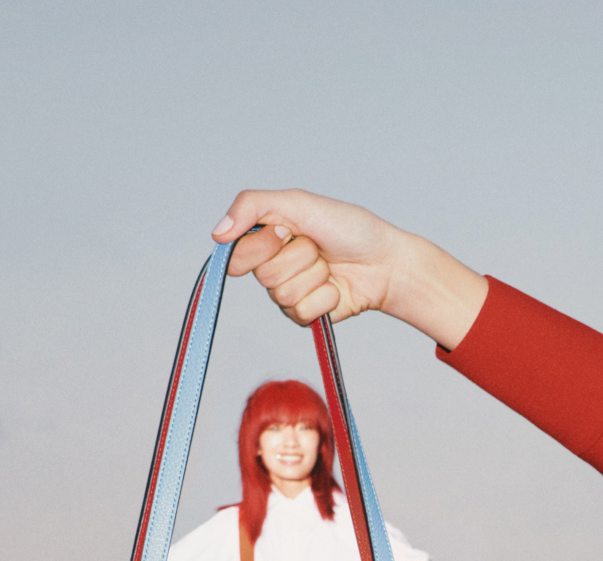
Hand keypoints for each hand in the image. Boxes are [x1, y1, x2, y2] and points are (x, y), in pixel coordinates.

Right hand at [213, 190, 488, 348]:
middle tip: (317, 247)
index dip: (263, 244)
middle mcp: (272, 266)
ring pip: (282, 294)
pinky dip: (324, 297)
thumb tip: (216, 233)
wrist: (386, 262)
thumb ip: (252, 207)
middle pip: (263, 274)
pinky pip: (300, 311)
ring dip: (314, 275)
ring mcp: (288, 292)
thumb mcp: (299, 203)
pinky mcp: (305, 315)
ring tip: (330, 265)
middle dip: (297, 257)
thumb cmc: (349, 228)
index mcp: (266, 237)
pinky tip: (336, 287)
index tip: (287, 232)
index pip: (238, 251)